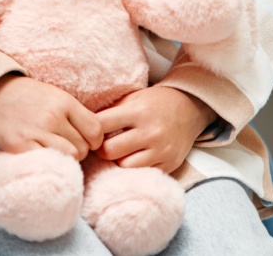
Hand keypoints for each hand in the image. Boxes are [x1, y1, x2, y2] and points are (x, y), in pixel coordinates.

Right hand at [0, 75, 103, 159]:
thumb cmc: (28, 97)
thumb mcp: (55, 96)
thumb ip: (75, 114)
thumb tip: (97, 138)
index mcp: (64, 101)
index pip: (96, 131)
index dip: (94, 141)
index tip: (85, 141)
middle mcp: (53, 116)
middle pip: (83, 148)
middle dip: (78, 150)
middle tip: (64, 145)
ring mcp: (36, 132)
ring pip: (69, 157)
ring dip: (66, 159)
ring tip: (55, 152)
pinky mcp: (21, 146)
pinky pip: (49, 163)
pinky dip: (51, 163)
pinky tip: (44, 156)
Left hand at [93, 87, 215, 173]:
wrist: (190, 107)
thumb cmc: (154, 102)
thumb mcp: (132, 99)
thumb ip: (111, 112)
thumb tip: (82, 125)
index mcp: (137, 112)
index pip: (101, 125)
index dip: (90, 131)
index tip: (89, 132)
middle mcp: (150, 132)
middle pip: (110, 150)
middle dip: (101, 149)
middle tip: (101, 146)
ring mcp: (161, 150)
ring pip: (124, 166)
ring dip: (117, 160)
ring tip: (118, 152)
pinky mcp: (169, 163)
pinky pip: (142, 173)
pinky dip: (134, 168)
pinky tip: (133, 158)